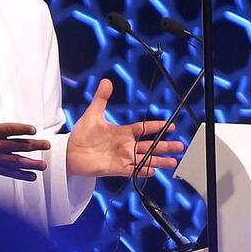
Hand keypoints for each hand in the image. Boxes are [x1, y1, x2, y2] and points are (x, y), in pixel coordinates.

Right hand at [0, 79, 50, 181]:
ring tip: (43, 165)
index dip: (22, 129)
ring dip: (31, 163)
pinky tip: (32, 176)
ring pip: (16, 161)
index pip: (9, 130)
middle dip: (34, 146)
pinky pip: (10, 173)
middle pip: (17, 146)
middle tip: (47, 145)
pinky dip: (21, 175)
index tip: (34, 130)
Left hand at [67, 79, 184, 177]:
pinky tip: (153, 170)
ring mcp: (122, 157)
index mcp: (122, 132)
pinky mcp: (116, 168)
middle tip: (180, 146)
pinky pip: (133, 170)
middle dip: (165, 146)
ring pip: (145, 159)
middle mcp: (125, 145)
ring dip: (159, 160)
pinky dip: (142, 170)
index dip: (156, 126)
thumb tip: (106, 81)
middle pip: (150, 145)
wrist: (70, 152)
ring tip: (174, 162)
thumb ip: (101, 98)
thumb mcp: (93, 114)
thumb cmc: (82, 134)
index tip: (170, 125)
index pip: (144, 129)